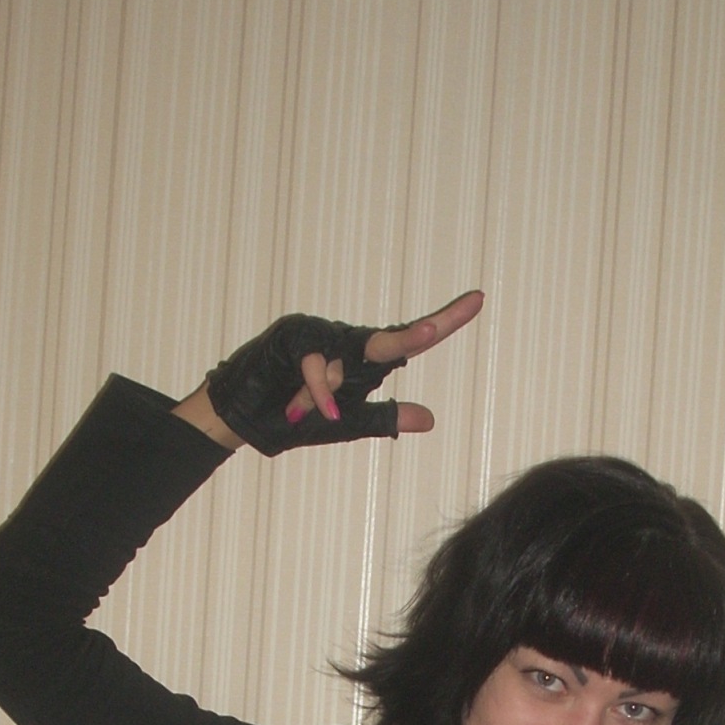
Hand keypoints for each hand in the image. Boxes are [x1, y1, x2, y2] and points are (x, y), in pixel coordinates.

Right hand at [202, 291, 482, 455]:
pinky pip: (315, 365)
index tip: (479, 300)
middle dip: (416, 335)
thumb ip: (385, 419)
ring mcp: (319, 335)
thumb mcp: (348, 424)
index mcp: (363, 359)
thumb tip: (430, 420)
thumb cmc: (295, 418)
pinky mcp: (292, 339)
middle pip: (390, 340)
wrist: (245, 421)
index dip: (446, 322)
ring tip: (308, 415)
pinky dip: (316, 391)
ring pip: (344, 364)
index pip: (410, 341)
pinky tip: (310, 413)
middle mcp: (346, 341)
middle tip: (438, 327)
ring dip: (327, 397)